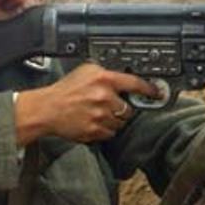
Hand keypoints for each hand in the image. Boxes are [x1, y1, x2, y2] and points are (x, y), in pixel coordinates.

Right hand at [14, 63, 158, 144]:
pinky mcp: (95, 131)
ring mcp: (100, 116)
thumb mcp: (85, 71)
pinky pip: (110, 133)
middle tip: (112, 106)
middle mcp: (104, 97)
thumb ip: (106, 72)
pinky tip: (94, 122)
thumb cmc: (65, 91)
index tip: (157, 93)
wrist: (47, 109)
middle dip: (123, 108)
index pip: (135, 83)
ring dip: (114, 120)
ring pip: (121, 123)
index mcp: (103, 79)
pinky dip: (105, 130)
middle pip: (129, 108)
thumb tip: (124, 75)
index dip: (149, 89)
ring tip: (100, 114)